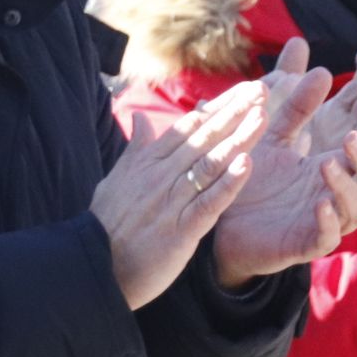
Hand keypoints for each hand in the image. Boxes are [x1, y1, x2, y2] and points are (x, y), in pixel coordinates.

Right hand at [95, 82, 264, 308]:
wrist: (93, 267)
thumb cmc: (106, 224)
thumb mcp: (116, 179)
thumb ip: (135, 149)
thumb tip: (139, 117)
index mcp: (148, 162)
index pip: (189, 126)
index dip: (219, 106)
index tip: (244, 89)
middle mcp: (161, 175)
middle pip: (204, 137)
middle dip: (234, 112)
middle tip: (262, 90)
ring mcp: (171, 201)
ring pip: (210, 163)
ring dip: (238, 139)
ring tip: (261, 116)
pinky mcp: (180, 229)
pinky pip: (208, 202)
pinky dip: (228, 183)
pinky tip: (247, 165)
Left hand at [213, 40, 356, 285]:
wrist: (223, 217)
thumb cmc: (253, 172)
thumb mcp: (269, 127)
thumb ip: (288, 92)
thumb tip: (301, 43)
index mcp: (338, 154)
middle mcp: (342, 184)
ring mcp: (329, 215)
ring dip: (351, 180)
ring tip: (333, 159)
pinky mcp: (309, 242)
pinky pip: (329, 235)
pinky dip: (329, 219)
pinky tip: (319, 201)